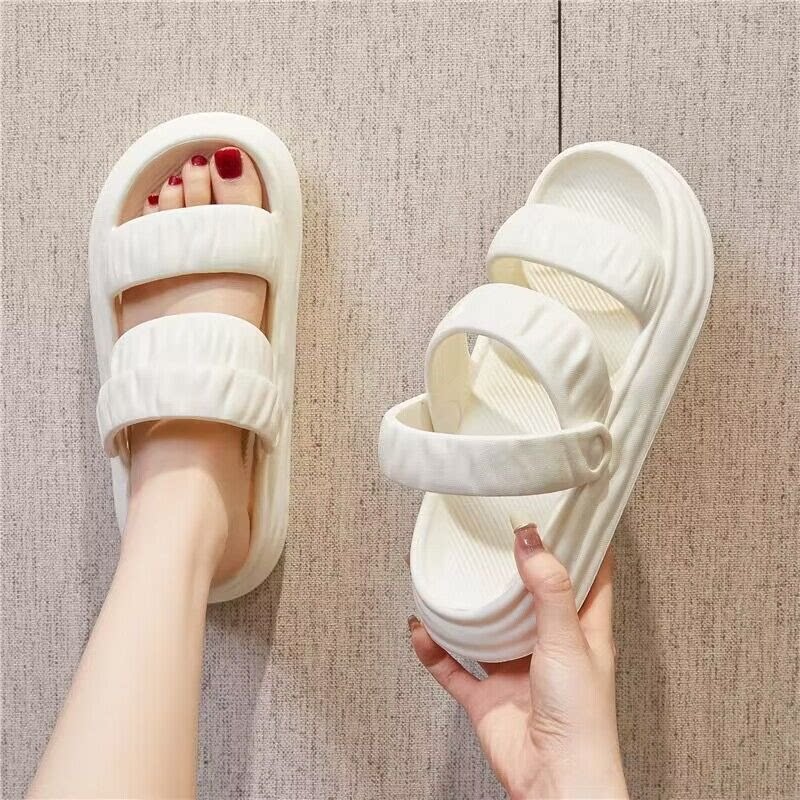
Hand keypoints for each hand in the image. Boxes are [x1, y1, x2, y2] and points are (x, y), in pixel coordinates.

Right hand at [409, 523, 627, 798]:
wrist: (555, 783)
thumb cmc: (581, 720)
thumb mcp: (567, 640)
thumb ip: (548, 588)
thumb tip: (530, 537)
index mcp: (583, 629)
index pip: (587, 575)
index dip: (579, 542)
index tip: (563, 509)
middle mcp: (549, 645)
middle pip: (530, 596)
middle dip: (511, 567)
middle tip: (492, 532)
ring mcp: (516, 670)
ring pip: (488, 627)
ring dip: (467, 605)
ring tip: (447, 572)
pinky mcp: (488, 696)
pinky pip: (454, 666)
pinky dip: (434, 649)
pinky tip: (420, 628)